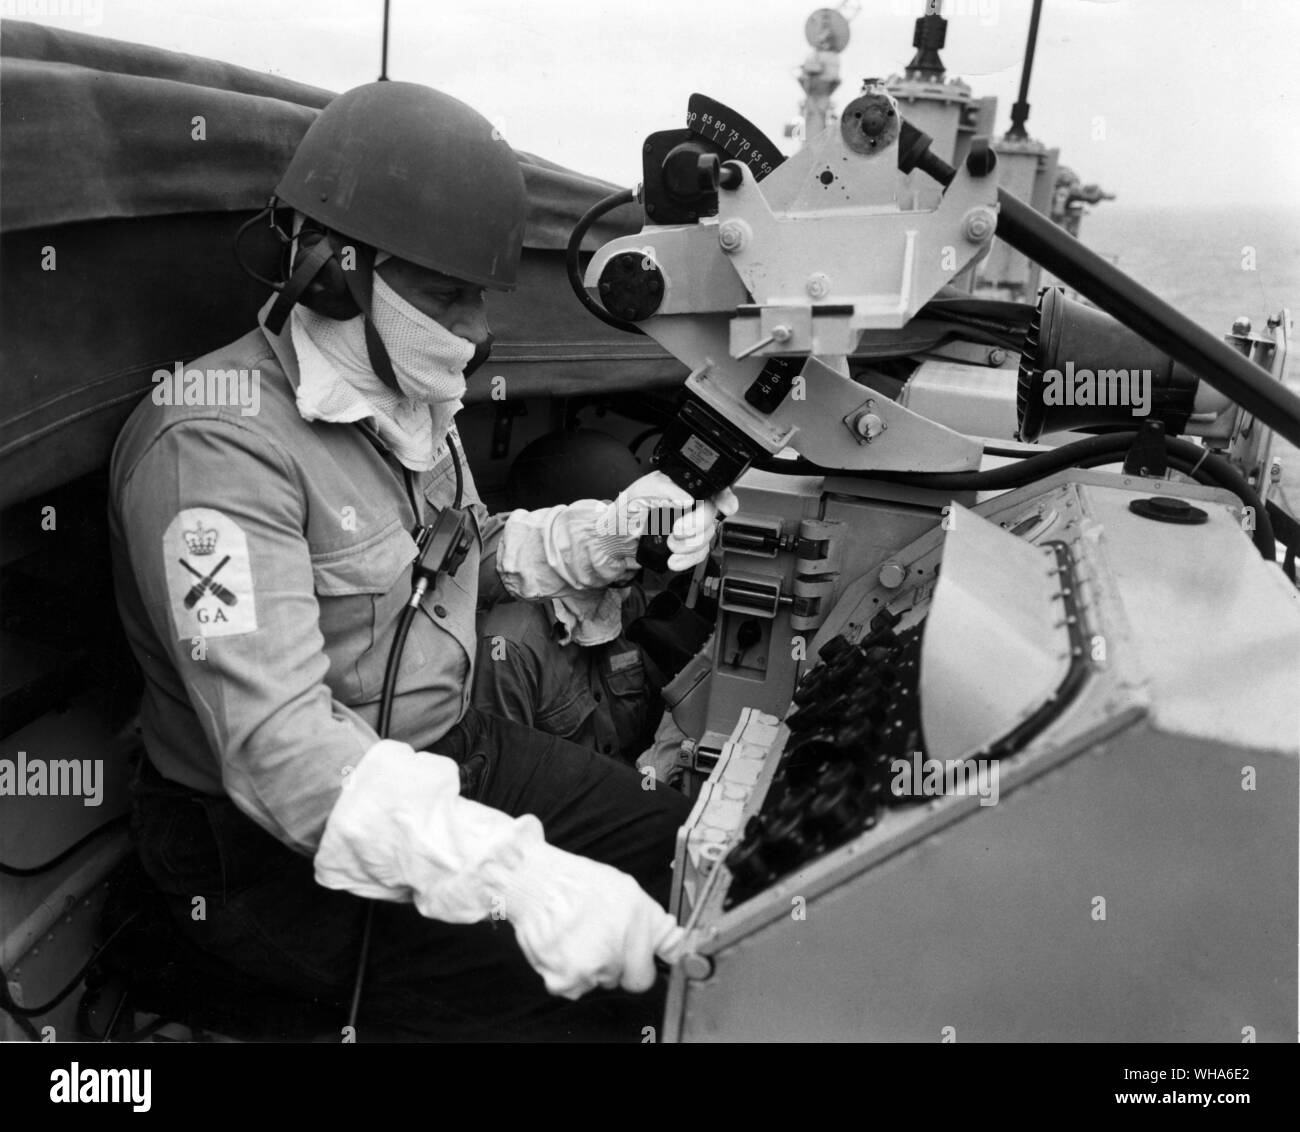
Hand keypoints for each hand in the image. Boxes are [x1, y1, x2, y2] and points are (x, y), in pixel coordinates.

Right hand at [503, 842, 683, 998]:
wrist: (536, 881)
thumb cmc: (577, 882)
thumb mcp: (628, 890)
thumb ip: (656, 924)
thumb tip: (676, 947)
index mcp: (637, 925)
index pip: (645, 976)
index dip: (635, 965)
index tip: (626, 957)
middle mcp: (617, 949)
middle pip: (619, 979)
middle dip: (612, 965)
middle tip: (595, 938)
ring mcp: (592, 967)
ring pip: (594, 982)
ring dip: (586, 966)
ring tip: (576, 935)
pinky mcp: (566, 979)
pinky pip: (570, 987)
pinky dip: (564, 972)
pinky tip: (562, 946)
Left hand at [610, 471, 738, 572]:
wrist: (615, 540)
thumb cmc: (624, 512)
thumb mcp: (638, 493)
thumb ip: (662, 488)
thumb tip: (686, 496)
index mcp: (681, 486)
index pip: (711, 487)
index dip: (724, 496)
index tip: (726, 507)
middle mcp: (689, 504)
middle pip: (712, 513)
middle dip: (697, 525)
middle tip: (677, 531)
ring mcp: (690, 525)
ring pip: (708, 535)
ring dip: (690, 545)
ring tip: (670, 545)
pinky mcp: (687, 545)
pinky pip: (700, 553)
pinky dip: (689, 559)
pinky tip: (675, 560)